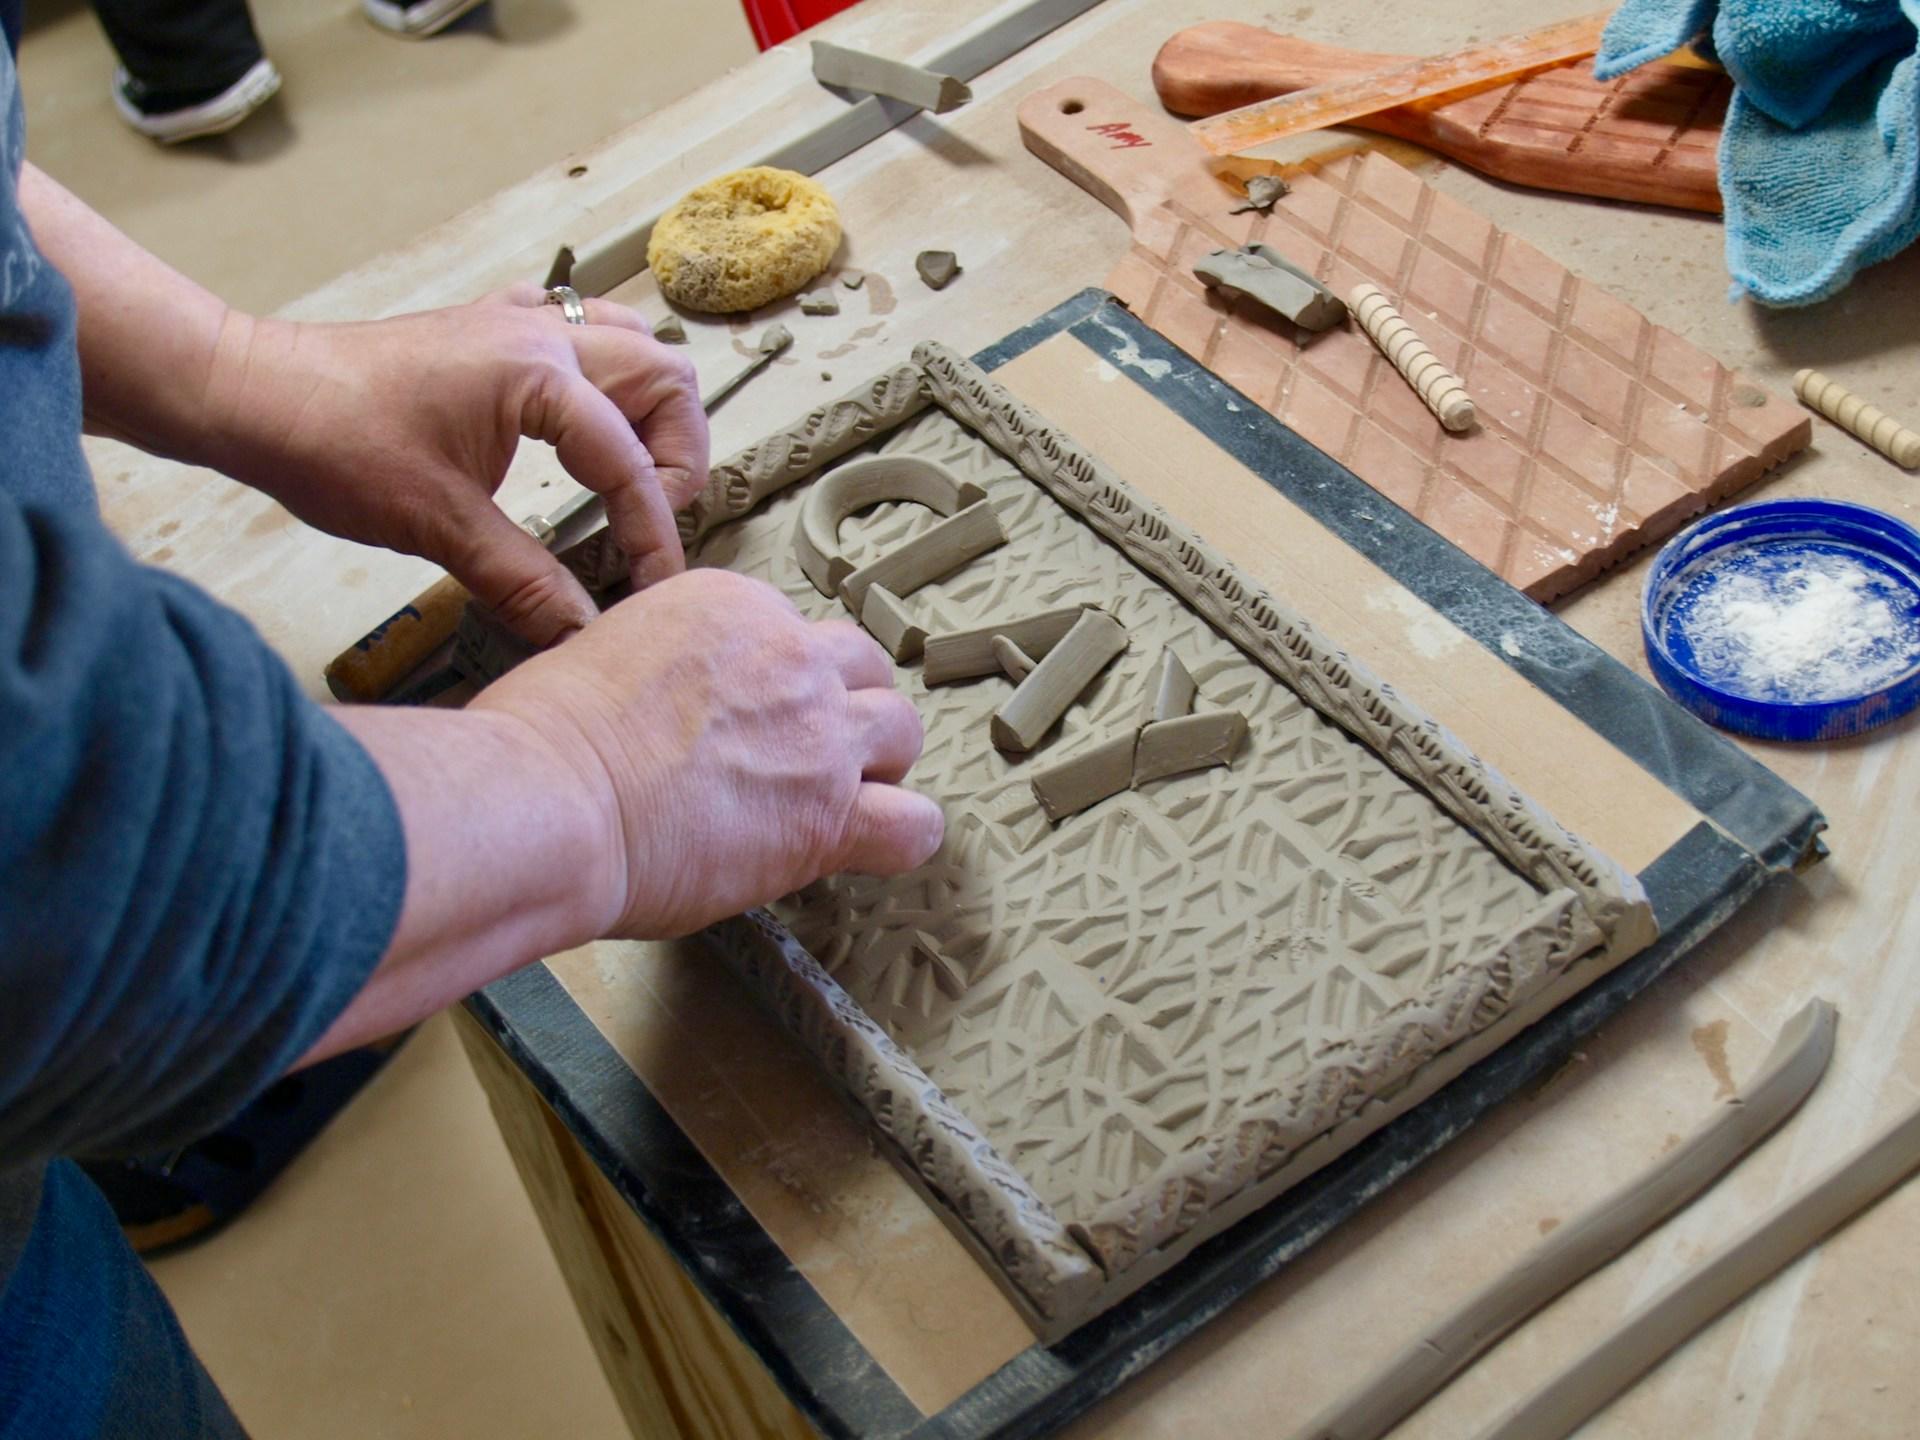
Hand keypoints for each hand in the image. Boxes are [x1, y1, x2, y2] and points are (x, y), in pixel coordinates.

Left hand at [202, 285, 706, 644]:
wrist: (250, 393)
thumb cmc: (331, 442)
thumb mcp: (437, 526)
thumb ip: (523, 580)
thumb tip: (581, 631)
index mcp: (537, 375)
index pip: (630, 461)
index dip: (652, 535)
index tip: (651, 590)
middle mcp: (539, 336)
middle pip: (666, 378)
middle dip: (677, 457)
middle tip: (647, 521)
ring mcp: (513, 324)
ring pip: (631, 345)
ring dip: (649, 411)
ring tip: (629, 476)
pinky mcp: (486, 332)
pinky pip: (576, 333)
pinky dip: (600, 376)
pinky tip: (579, 421)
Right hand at [471, 568, 944, 937]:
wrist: (548, 797)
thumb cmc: (544, 741)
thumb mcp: (602, 654)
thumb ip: (660, 669)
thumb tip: (663, 708)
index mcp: (731, 608)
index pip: (794, 636)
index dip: (780, 688)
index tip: (753, 724)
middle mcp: (788, 657)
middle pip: (864, 670)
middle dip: (844, 712)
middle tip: (807, 758)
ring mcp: (819, 734)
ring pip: (901, 732)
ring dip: (878, 768)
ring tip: (839, 802)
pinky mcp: (830, 815)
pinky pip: (913, 826)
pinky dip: (900, 839)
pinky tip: (870, 850)